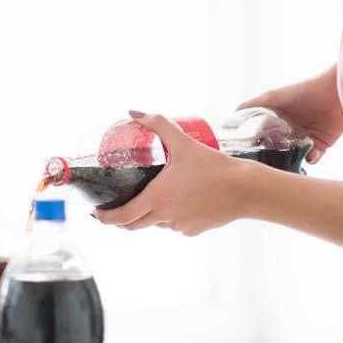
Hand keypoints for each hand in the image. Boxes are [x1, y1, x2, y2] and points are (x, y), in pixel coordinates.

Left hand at [92, 112, 252, 235]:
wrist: (247, 190)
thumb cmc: (214, 167)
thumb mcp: (183, 143)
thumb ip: (159, 125)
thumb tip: (134, 112)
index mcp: (156, 199)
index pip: (121, 217)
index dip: (104, 218)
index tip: (95, 213)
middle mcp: (165, 217)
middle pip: (134, 225)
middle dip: (120, 219)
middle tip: (113, 210)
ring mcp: (180, 226)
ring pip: (157, 224)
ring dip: (149, 215)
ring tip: (153, 196)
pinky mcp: (195, 230)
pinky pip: (176, 225)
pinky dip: (172, 216)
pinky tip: (181, 201)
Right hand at [239, 67, 342, 164]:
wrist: (334, 92)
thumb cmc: (303, 90)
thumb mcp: (273, 96)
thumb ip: (252, 104)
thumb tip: (232, 114)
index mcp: (274, 122)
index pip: (260, 138)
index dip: (252, 147)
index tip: (246, 156)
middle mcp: (287, 133)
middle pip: (275, 152)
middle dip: (271, 159)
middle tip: (267, 165)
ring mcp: (303, 140)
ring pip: (292, 158)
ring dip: (290, 163)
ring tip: (288, 164)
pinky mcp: (320, 145)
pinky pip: (312, 158)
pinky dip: (310, 159)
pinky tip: (310, 154)